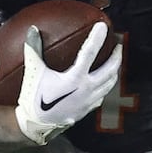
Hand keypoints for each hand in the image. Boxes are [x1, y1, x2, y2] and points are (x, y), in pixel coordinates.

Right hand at [15, 22, 121, 144]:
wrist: (36, 126)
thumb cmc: (34, 99)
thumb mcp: (33, 72)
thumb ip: (33, 50)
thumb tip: (33, 29)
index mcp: (75, 78)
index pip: (90, 53)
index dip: (97, 38)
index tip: (103, 26)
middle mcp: (86, 89)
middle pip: (109, 70)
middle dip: (116, 56)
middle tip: (118, 45)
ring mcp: (89, 101)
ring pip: (109, 84)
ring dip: (114, 71)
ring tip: (115, 62)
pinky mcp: (87, 110)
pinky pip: (103, 95)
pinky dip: (107, 85)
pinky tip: (103, 83)